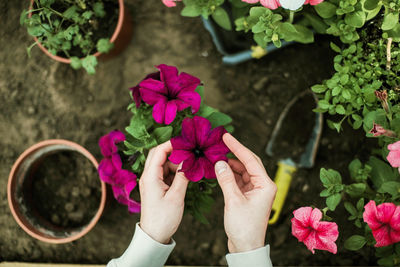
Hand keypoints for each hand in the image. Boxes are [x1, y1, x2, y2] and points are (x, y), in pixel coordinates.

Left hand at [139, 141, 188, 243]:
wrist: (154, 236)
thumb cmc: (163, 218)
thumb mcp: (176, 196)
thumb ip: (183, 176)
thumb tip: (189, 160)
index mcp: (150, 176)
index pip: (159, 151)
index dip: (172, 144)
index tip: (187, 142)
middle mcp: (148, 176)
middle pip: (159, 155)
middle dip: (174, 152)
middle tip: (190, 152)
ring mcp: (151, 181)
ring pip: (164, 164)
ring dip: (176, 163)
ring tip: (191, 166)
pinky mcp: (156, 187)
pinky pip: (165, 173)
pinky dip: (175, 171)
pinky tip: (186, 174)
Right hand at [214, 133, 276, 252]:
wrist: (246, 247)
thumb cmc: (244, 227)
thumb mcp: (233, 201)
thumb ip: (226, 179)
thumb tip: (220, 162)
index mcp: (265, 185)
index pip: (251, 159)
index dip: (237, 147)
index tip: (226, 136)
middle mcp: (262, 185)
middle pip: (248, 162)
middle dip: (235, 152)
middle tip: (221, 142)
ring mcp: (255, 190)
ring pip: (242, 171)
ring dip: (230, 164)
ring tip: (216, 157)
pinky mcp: (248, 196)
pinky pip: (238, 179)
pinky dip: (229, 174)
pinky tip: (219, 170)